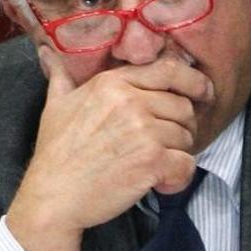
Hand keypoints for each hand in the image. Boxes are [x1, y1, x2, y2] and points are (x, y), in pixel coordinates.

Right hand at [6, 46, 214, 250]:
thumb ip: (61, 77)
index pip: (170, 70)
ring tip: (157, 165)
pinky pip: (186, 164)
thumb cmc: (55, 154)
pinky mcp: (152, 161)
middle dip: (182, 127)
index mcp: (113, 83)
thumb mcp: (55, 106)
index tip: (203, 93)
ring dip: (178, 153)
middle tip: (168, 145)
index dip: (194, 82)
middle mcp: (131, 101)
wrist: (53, 197)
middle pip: (183, 107)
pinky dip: (179, 177)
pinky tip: (161, 183)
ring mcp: (143, 131)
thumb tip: (47, 52)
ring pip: (186, 136)